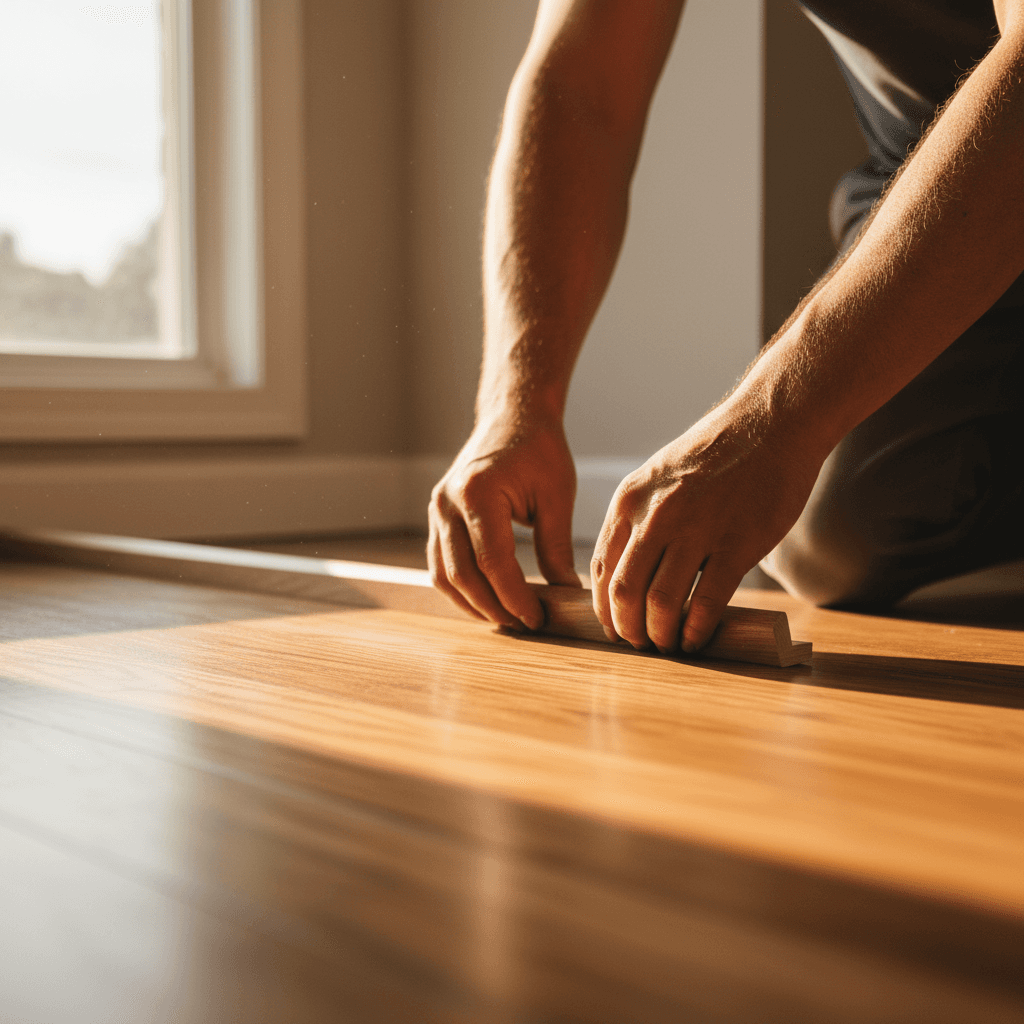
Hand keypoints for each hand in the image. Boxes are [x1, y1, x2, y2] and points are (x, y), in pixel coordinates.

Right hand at [428, 414, 581, 629]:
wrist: (512, 416)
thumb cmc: (539, 449)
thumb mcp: (556, 497)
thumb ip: (557, 550)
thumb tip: (567, 596)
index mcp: (478, 493)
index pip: (493, 562)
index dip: (515, 597)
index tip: (538, 617)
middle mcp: (448, 503)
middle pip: (463, 575)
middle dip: (495, 608)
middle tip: (525, 625)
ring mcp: (437, 510)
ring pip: (445, 576)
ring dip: (474, 605)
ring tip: (508, 618)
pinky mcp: (437, 517)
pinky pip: (440, 565)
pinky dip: (460, 589)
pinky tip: (487, 601)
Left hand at [591, 400, 823, 653]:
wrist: (771, 424)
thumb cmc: (716, 453)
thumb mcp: (658, 476)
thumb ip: (639, 517)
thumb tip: (626, 569)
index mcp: (630, 500)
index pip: (602, 569)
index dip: (605, 608)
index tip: (615, 627)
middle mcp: (656, 516)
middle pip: (625, 593)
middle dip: (629, 629)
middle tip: (641, 644)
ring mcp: (696, 531)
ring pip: (661, 604)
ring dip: (661, 635)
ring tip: (669, 644)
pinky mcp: (737, 544)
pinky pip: (706, 603)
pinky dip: (696, 630)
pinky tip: (697, 639)